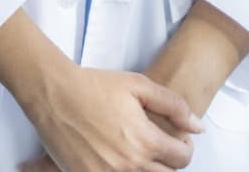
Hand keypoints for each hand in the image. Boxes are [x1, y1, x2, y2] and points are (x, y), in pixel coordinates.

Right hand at [18, 67, 199, 170]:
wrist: (51, 91)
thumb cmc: (92, 85)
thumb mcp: (138, 84)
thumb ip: (175, 106)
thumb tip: (197, 128)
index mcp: (147, 141)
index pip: (183, 158)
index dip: (183, 148)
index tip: (175, 141)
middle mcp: (130, 163)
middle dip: (166, 162)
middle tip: (154, 148)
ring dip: (145, 169)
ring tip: (135, 153)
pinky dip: (118, 171)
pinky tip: (115, 160)